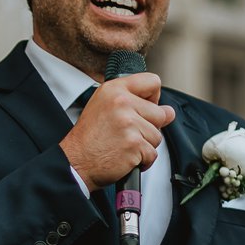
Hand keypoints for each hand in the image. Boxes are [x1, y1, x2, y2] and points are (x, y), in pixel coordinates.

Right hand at [59, 72, 176, 187]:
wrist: (75, 162)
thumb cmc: (89, 138)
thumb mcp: (104, 107)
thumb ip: (135, 102)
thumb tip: (168, 111)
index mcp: (114, 89)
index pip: (152, 82)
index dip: (152, 98)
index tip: (143, 108)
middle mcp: (121, 102)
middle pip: (160, 113)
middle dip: (149, 127)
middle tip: (127, 133)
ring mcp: (128, 123)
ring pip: (157, 135)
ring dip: (144, 145)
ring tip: (123, 145)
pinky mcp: (134, 144)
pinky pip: (153, 153)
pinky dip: (143, 160)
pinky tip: (126, 157)